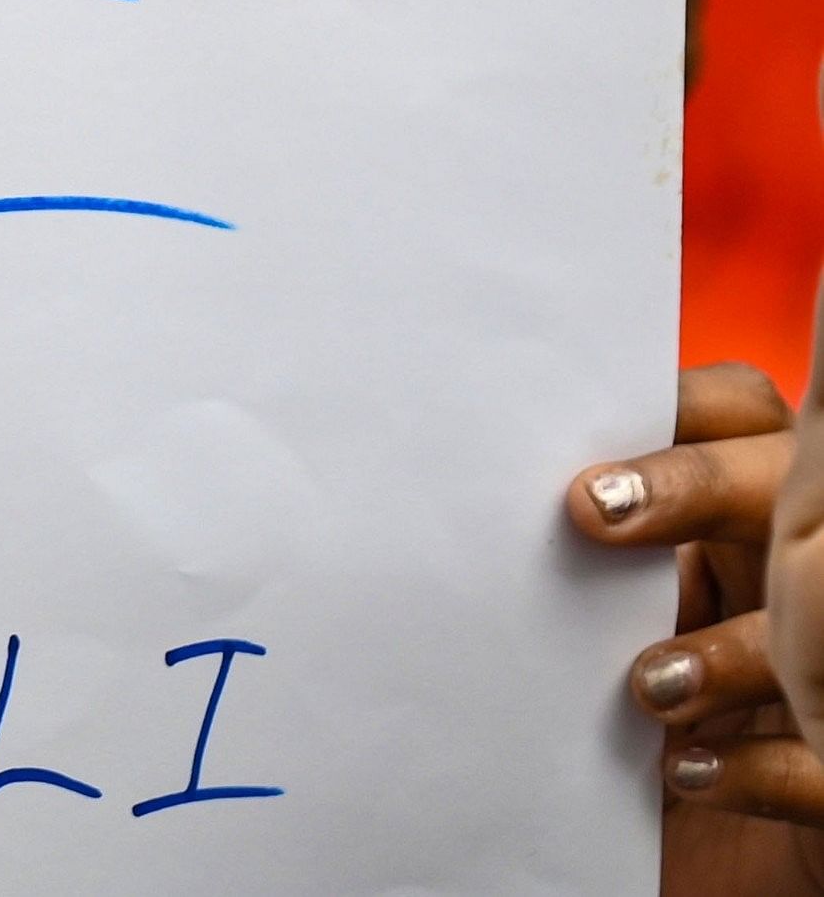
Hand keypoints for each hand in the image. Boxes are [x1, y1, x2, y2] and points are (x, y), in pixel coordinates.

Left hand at [572, 362, 823, 893]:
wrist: (685, 870)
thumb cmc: (625, 739)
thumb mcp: (603, 638)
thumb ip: (588, 569)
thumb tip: (474, 489)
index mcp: (748, 534)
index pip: (746, 423)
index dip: (686, 412)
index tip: (587, 442)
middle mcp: (800, 588)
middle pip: (792, 497)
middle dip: (698, 488)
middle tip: (593, 510)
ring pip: (820, 623)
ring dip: (727, 650)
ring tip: (644, 689)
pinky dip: (759, 770)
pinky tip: (687, 774)